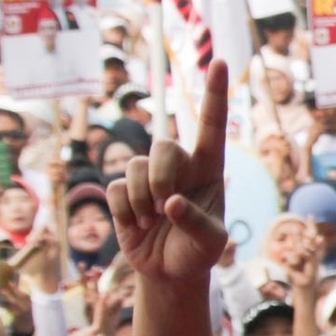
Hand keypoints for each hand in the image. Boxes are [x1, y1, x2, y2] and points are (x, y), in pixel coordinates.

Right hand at [116, 59, 236, 283]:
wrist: (170, 273)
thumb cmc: (198, 252)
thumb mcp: (211, 244)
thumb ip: (197, 223)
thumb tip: (171, 202)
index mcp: (209, 169)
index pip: (211, 126)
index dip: (214, 95)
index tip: (218, 62)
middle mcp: (179, 167)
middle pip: (163, 147)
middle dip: (161, 177)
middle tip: (165, 207)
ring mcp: (149, 178)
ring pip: (135, 166)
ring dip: (143, 199)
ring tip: (152, 222)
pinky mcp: (125, 193)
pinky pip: (117, 189)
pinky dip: (126, 211)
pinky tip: (137, 225)